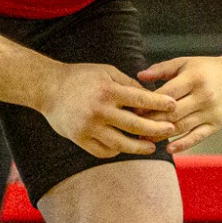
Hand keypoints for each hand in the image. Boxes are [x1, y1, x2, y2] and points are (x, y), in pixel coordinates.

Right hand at [40, 61, 176, 158]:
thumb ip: (127, 83)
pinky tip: (125, 148)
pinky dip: (116, 151)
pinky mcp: (79, 138)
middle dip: (156, 129)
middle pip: (135, 125)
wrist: (47, 88)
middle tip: (170, 130)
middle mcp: (99, 110)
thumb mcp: (105, 71)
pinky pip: (103, 151)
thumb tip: (149, 96)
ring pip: (121, 143)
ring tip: (152, 147)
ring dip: (139, 147)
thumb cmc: (79, 77)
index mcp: (108, 90)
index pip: (140, 99)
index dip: (159, 103)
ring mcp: (89, 127)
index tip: (174, 106)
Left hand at [138, 56, 221, 152]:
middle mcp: (204, 96)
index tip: (135, 109)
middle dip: (153, 121)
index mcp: (195, 78)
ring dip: (162, 134)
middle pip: (173, 112)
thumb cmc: (207, 70)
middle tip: (135, 127)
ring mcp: (212, 112)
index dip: (150, 103)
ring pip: (182, 126)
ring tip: (146, 138)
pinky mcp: (217, 124)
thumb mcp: (185, 63)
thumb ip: (162, 69)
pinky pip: (198, 137)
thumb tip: (140, 76)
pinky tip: (169, 148)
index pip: (168, 93)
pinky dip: (183, 145)